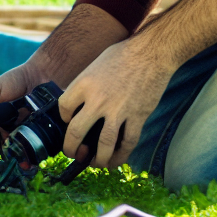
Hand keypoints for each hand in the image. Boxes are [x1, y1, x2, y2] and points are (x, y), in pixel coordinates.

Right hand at [0, 61, 42, 149]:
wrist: (37, 78)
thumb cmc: (12, 81)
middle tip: (2, 133)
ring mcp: (10, 130)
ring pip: (2, 146)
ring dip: (5, 143)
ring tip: (11, 133)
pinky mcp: (24, 133)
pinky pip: (18, 144)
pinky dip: (17, 143)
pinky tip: (20, 135)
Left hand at [58, 38, 173, 169]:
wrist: (152, 52)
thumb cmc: (123, 55)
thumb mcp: (95, 66)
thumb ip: (85, 86)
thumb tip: (78, 106)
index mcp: (84, 84)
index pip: (63, 109)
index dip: (63, 118)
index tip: (69, 120)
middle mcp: (98, 100)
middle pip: (76, 132)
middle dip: (71, 148)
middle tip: (72, 153)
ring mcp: (118, 110)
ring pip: (103, 144)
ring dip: (97, 159)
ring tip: (95, 163)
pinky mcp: (137, 116)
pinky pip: (128, 142)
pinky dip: (121, 156)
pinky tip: (116, 161)